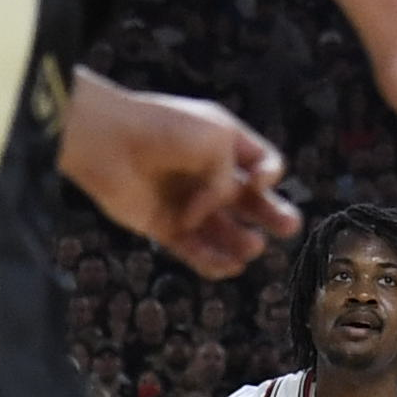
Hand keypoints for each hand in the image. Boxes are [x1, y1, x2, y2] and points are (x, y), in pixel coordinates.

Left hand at [57, 78, 299, 279]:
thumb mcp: (214, 139)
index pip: (262, 163)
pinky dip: (211, 261)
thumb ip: (229, 178)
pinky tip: (228, 267)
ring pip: (225, 231)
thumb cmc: (164, 129)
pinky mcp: (165, 226)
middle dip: (272, 214)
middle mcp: (209, 174)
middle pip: (251, 201)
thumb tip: (217, 208)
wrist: (109, 141)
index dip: (269, 175)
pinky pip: (195, 249)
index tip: (259, 182)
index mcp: (224, 143)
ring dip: (241, 242)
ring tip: (249, 249)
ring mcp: (188, 202)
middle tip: (287, 227)